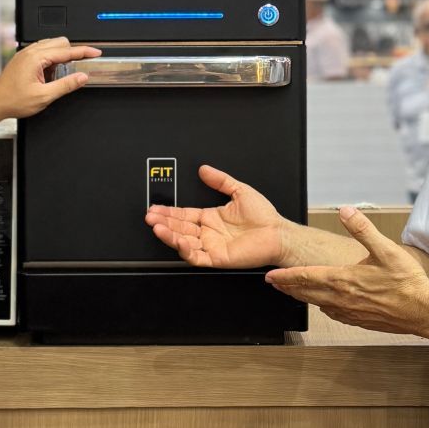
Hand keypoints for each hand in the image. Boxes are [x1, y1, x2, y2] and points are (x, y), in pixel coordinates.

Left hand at [0, 38, 100, 121]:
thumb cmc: (12, 100)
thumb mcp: (44, 97)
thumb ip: (65, 85)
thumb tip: (81, 77)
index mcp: (35, 58)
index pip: (66, 50)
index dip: (84, 52)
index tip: (96, 52)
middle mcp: (29, 52)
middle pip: (60, 43)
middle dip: (73, 52)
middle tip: (82, 66)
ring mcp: (25, 54)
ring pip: (51, 46)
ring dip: (62, 56)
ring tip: (63, 74)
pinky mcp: (23, 59)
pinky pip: (43, 51)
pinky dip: (52, 59)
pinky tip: (51, 73)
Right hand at [145, 165, 284, 269]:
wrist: (277, 233)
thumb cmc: (263, 216)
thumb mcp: (239, 190)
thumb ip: (220, 180)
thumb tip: (204, 169)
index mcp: (211, 218)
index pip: (183, 214)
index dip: (168, 211)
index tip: (155, 207)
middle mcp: (208, 233)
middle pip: (179, 227)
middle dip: (163, 222)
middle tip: (150, 217)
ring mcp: (211, 246)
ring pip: (183, 242)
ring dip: (169, 235)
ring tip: (157, 227)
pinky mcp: (217, 258)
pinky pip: (196, 256)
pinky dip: (185, 250)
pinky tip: (178, 240)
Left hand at [266, 207, 428, 332]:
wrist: (423, 311)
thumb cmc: (406, 282)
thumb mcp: (386, 249)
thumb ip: (362, 229)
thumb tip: (345, 211)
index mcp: (344, 280)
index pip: (306, 277)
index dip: (286, 276)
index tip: (271, 276)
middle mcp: (342, 299)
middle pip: (306, 293)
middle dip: (288, 287)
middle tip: (274, 284)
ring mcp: (350, 312)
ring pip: (318, 305)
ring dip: (303, 298)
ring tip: (293, 293)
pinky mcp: (360, 321)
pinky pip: (334, 314)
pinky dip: (323, 307)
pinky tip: (325, 305)